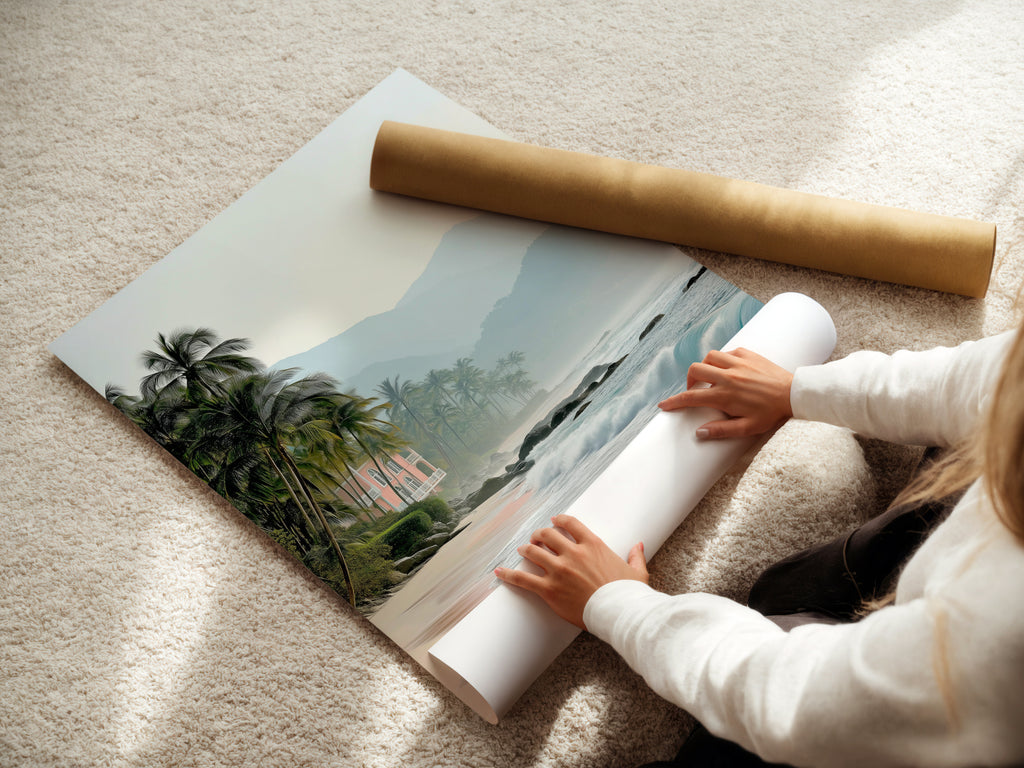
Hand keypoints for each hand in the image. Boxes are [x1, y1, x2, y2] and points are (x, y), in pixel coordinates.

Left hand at [494, 514, 647, 629]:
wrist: (620, 613)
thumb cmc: (629, 594)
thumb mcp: (636, 572)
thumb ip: (635, 556)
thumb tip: (639, 545)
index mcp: (593, 545)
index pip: (570, 524)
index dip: (559, 521)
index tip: (554, 521)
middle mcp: (573, 553)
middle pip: (547, 535)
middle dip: (539, 535)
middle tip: (535, 538)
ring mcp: (559, 570)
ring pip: (533, 552)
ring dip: (525, 550)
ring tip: (522, 550)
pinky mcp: (549, 589)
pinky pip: (523, 579)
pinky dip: (509, 574)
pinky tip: (499, 571)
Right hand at [658, 347, 792, 439]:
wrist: (794, 394)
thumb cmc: (771, 413)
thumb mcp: (747, 428)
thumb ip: (722, 430)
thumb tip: (699, 432)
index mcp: (725, 395)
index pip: (691, 397)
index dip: (674, 402)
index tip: (664, 405)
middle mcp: (728, 376)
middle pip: (695, 370)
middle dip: (689, 381)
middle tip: (695, 391)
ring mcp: (738, 363)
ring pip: (709, 357)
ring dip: (705, 367)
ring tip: (711, 378)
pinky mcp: (748, 354)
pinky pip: (727, 352)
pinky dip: (722, 359)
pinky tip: (729, 369)